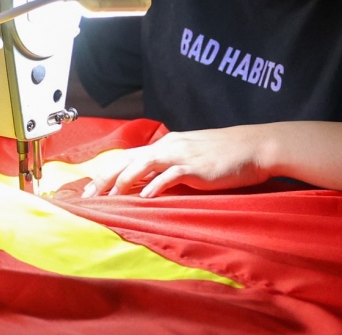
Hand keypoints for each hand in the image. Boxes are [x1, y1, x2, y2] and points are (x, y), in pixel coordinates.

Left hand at [81, 126, 273, 197]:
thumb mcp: (191, 156)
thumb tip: (150, 182)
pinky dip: (155, 185)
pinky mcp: (196, 167)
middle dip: (106, 177)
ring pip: (143, 164)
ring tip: (110, 197)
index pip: (128, 157)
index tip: (89, 188)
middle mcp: (168, 146)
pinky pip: (170, 175)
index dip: (107, 172)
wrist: (253, 147)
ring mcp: (181, 155)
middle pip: (128, 160)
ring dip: (124, 181)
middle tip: (88, 195)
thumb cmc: (224, 154)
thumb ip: (170, 166)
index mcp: (165, 144)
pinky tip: (144, 196)